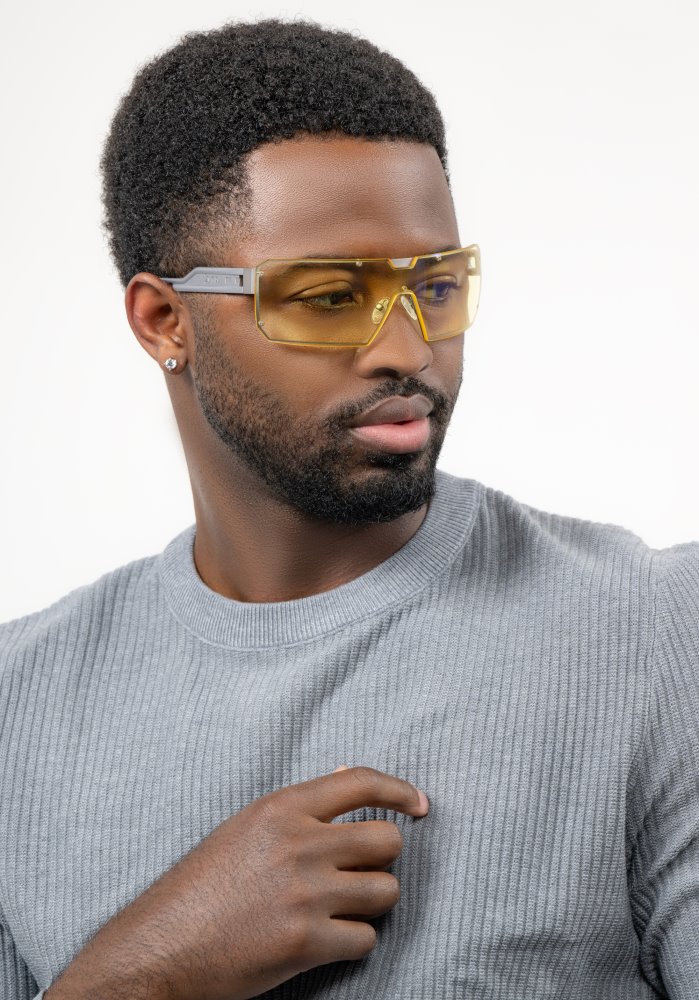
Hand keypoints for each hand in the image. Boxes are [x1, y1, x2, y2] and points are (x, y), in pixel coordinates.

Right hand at [46, 765, 428, 999]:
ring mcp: (305, 894)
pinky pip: (366, 938)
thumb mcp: (245, 828)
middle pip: (388, 840)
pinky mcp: (305, 942)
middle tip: (362, 871)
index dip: (400, 790)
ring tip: (342, 907)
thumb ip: (299, 807)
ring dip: (372, 902)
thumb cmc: (201, 886)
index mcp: (281, 808)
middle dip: (383, 858)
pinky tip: (326, 939)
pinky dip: (353, 942)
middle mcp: (299, 844)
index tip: (419, 805)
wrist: (161, 946)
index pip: (361, 782)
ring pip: (386, 891)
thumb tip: (348, 778)